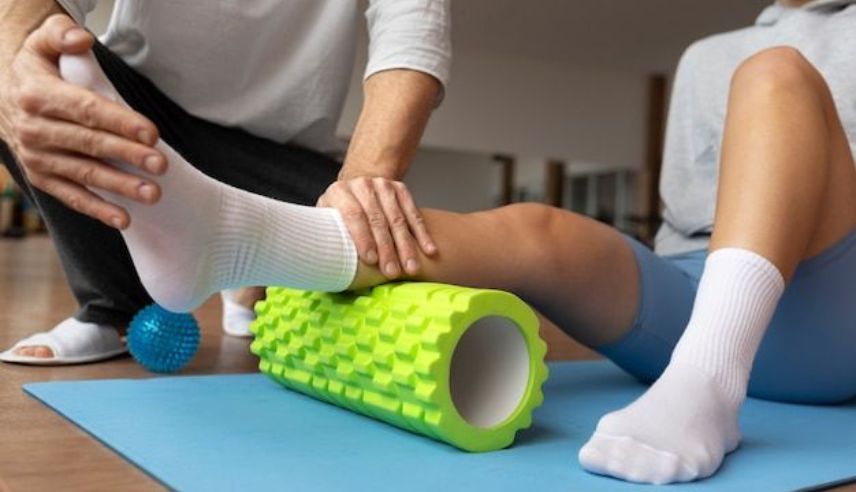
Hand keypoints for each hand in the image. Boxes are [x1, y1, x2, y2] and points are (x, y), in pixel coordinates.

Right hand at [0, 14, 165, 228]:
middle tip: (162, 165)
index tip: (152, 134)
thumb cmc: (37, 69)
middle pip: (90, 144)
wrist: (3, 95)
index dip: (120, 122)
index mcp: (38, 95)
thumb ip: (61, 34)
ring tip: (153, 193)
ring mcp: (37, 157)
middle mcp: (34, 130)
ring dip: (119, 186)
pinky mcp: (42, 177)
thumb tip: (82, 39)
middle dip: (128, 155)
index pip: (86, 110)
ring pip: (84, 173)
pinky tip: (124, 219)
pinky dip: (97, 209)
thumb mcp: (42, 42)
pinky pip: (71, 196)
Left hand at [317, 176, 436, 277]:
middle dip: (387, 248)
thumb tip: (329, 262)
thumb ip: (329, 235)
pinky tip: (429, 250)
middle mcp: (361, 185)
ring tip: (411, 267)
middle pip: (377, 220)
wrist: (354, 190)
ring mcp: (382, 185)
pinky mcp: (399, 188)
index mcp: (338, 192)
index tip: (371, 260)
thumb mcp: (327, 222)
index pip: (354, 215)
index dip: (363, 238)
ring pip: (398, 218)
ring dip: (406, 245)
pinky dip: (422, 234)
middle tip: (392, 271)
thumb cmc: (338, 217)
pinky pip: (413, 213)